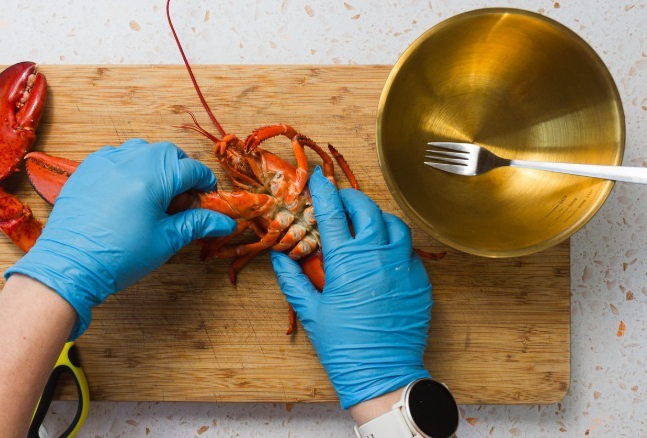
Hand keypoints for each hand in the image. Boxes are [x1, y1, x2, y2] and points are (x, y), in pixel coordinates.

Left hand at [6, 138, 236, 338]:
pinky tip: (127, 192)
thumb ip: (197, 223)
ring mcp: (105, 162)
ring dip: (155, 165)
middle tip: (182, 200)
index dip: (205, 184)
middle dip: (181, 171)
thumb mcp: (166, 240)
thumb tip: (226, 223)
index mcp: (154, 176)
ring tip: (154, 195)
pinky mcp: (86, 169)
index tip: (206, 200)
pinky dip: (128, 167)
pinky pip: (115, 156)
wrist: (70, 266)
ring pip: (141, 150)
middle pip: (168, 153)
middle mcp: (130, 160)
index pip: (192, 169)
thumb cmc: (121, 256)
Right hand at [271, 168, 431, 408]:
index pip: (333, 212)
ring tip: (363, 224)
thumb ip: (294, 279)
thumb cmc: (342, 346)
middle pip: (366, 208)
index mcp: (347, 262)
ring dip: (376, 217)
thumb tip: (280, 256)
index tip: (316, 178)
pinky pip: (409, 249)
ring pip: (393, 224)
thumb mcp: (311, 312)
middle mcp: (377, 256)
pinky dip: (394, 243)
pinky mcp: (420, 280)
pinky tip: (382, 253)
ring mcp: (403, 267)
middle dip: (350, 198)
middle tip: (339, 200)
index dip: (323, 190)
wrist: (383, 374)